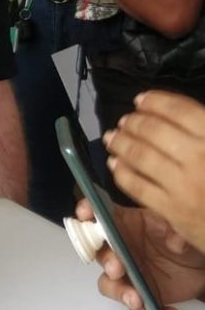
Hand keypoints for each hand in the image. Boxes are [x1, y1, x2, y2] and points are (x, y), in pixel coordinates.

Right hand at [74, 199, 204, 309]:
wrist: (200, 268)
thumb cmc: (186, 242)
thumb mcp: (182, 227)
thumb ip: (176, 231)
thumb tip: (176, 242)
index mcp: (126, 223)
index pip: (100, 214)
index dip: (88, 212)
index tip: (86, 215)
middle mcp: (120, 248)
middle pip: (100, 253)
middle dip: (106, 262)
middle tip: (117, 269)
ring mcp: (127, 273)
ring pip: (110, 284)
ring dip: (120, 292)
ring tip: (137, 300)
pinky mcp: (138, 294)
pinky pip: (136, 307)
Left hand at [104, 92, 204, 254]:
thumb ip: (203, 129)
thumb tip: (177, 109)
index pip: (181, 110)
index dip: (156, 101)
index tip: (141, 99)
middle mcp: (200, 157)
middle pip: (154, 130)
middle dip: (134, 122)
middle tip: (124, 120)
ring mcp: (185, 185)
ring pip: (141, 155)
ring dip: (121, 143)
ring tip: (113, 137)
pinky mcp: (173, 210)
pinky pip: (137, 186)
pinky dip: (121, 172)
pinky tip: (115, 164)